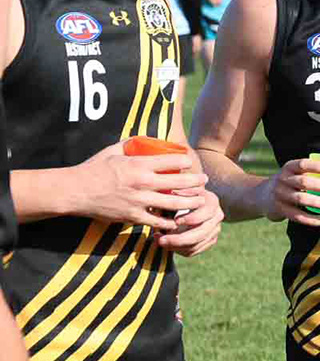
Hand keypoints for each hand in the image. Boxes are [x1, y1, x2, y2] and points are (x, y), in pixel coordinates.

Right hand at [72, 144, 207, 231]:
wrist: (74, 192)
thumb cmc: (93, 169)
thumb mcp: (112, 151)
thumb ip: (130, 144)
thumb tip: (143, 139)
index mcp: (139, 165)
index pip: (173, 161)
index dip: (186, 162)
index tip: (190, 163)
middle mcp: (142, 183)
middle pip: (180, 183)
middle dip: (196, 182)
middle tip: (204, 181)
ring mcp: (139, 201)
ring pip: (174, 204)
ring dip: (190, 202)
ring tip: (200, 200)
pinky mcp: (133, 217)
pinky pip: (157, 221)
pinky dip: (170, 222)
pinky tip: (178, 221)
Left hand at [154, 183, 222, 254]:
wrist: (185, 202)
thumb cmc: (178, 193)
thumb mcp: (178, 188)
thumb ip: (177, 190)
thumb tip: (173, 192)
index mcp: (211, 201)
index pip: (206, 213)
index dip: (192, 218)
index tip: (176, 221)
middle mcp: (217, 216)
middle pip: (202, 233)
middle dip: (180, 239)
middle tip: (161, 239)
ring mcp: (215, 229)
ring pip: (197, 244)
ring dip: (176, 246)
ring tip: (160, 241)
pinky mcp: (209, 240)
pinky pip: (194, 250)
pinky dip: (179, 250)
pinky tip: (167, 244)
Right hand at [258, 157, 319, 226]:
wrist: (262, 196)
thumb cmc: (290, 183)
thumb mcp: (295, 174)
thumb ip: (311, 174)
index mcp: (289, 168)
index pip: (302, 164)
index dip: (316, 166)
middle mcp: (282, 180)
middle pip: (303, 182)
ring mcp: (280, 195)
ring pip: (301, 199)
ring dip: (319, 203)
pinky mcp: (279, 209)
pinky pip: (296, 215)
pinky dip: (311, 219)